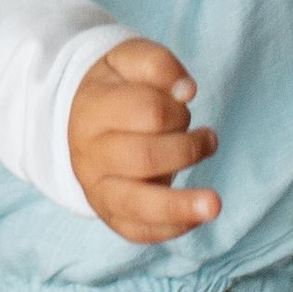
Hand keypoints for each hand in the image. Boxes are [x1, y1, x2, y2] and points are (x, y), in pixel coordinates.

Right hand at [68, 39, 220, 243]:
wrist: (78, 122)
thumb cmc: (114, 89)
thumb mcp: (127, 60)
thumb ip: (157, 64)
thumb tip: (187, 91)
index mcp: (92, 109)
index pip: (146, 111)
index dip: (176, 108)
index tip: (184, 105)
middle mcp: (90, 153)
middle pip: (145, 157)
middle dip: (187, 148)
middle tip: (206, 139)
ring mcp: (97, 189)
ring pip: (137, 204)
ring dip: (180, 205)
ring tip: (214, 204)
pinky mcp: (110, 215)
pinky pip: (139, 231)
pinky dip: (171, 228)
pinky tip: (196, 216)